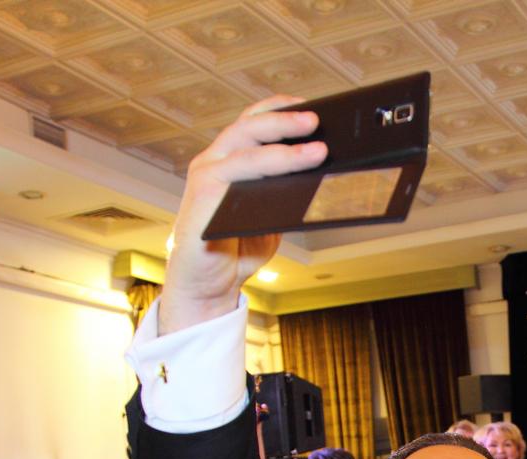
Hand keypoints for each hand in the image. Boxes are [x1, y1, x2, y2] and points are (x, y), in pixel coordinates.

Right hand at [160, 98, 327, 335]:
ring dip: (284, 150)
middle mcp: (213, 160)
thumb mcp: (271, 215)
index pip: (253, 122)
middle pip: (249, 126)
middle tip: (317, 120)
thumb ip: (287, 192)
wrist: (208, 285)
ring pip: (246, 149)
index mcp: (229, 159)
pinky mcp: (202, 198)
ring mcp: (205, 176)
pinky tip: (292, 178)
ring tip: (317, 152)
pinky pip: (237, 177)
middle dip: (284, 120)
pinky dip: (266, 173)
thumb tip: (325, 172)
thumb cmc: (238, 248)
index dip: (280, 109)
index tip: (313, 105)